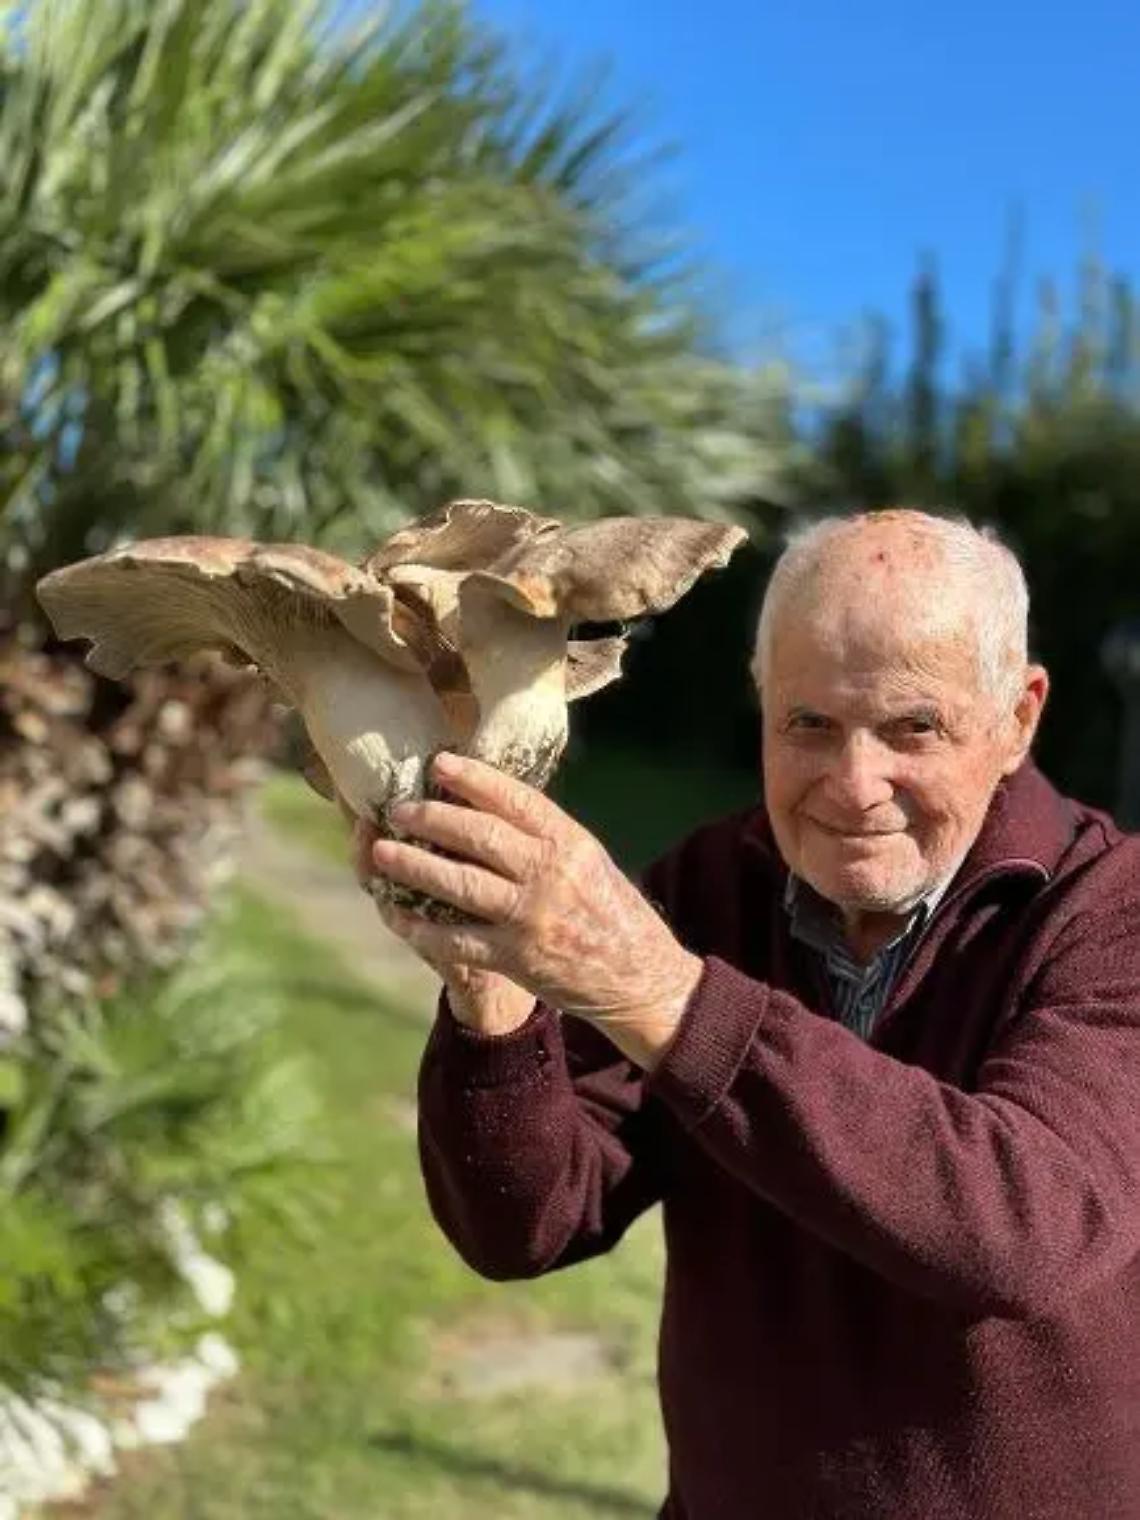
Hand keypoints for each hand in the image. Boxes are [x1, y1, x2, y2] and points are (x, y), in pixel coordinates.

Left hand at [364, 753, 702, 1068]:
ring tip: (382, 852)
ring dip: (414, 866)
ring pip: (460, 884)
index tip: (439, 764)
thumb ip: (545, 834)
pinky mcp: (516, 958)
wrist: (641, 977)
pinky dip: (422, 929)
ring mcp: (530, 917)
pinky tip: (397, 917)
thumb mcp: (589, 860)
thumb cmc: (611, 911)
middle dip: (432, 819)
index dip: (474, 779)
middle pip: (480, 837)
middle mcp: (550, 875)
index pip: (516, 800)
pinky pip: (457, 940)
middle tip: (399, 809)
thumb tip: (490, 802)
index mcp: (569, 843)